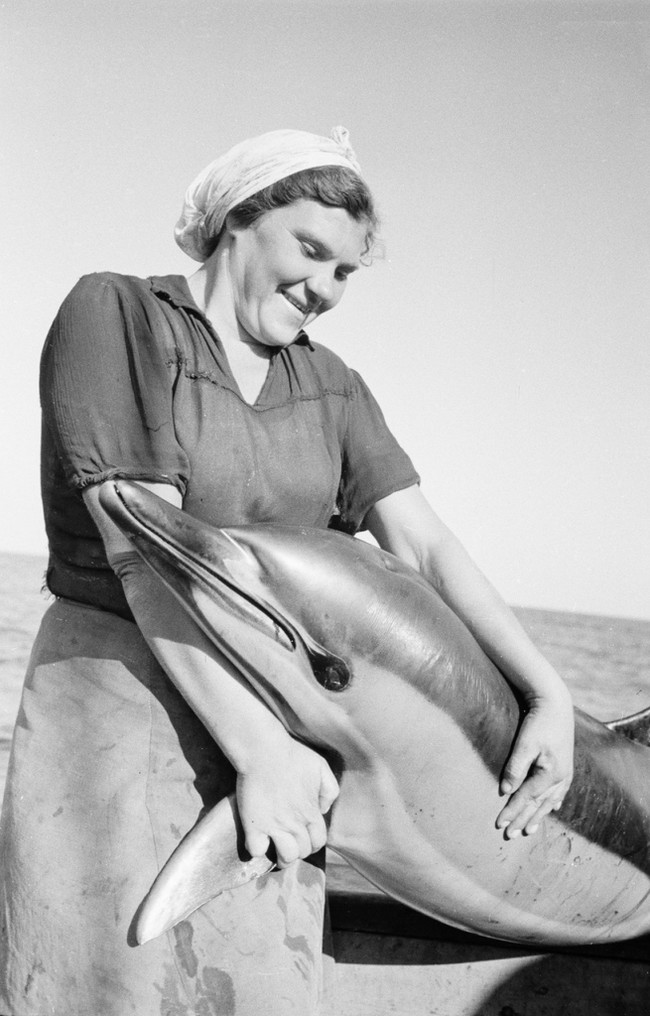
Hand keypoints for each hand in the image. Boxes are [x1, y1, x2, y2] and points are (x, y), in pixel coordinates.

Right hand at [236, 735, 338, 867]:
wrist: (264, 750)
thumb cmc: (293, 755)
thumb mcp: (321, 768)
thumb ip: (329, 791)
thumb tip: (323, 810)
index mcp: (312, 812)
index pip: (319, 842)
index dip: (313, 844)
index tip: (304, 839)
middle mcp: (296, 824)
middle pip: (303, 852)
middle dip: (298, 851)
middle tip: (289, 844)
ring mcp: (275, 826)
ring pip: (285, 858)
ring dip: (281, 858)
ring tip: (275, 851)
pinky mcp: (254, 825)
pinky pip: (257, 851)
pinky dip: (257, 849)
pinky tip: (257, 840)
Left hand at [496, 690, 573, 838]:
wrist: (556, 705)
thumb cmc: (539, 722)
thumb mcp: (525, 744)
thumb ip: (515, 768)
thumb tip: (505, 790)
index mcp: (551, 774)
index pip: (526, 798)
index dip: (512, 812)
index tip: (499, 824)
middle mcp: (561, 778)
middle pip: (538, 805)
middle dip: (523, 820)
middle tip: (510, 835)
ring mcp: (566, 773)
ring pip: (549, 802)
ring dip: (538, 816)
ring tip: (528, 831)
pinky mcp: (565, 766)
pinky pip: (559, 792)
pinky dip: (552, 803)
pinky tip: (552, 809)